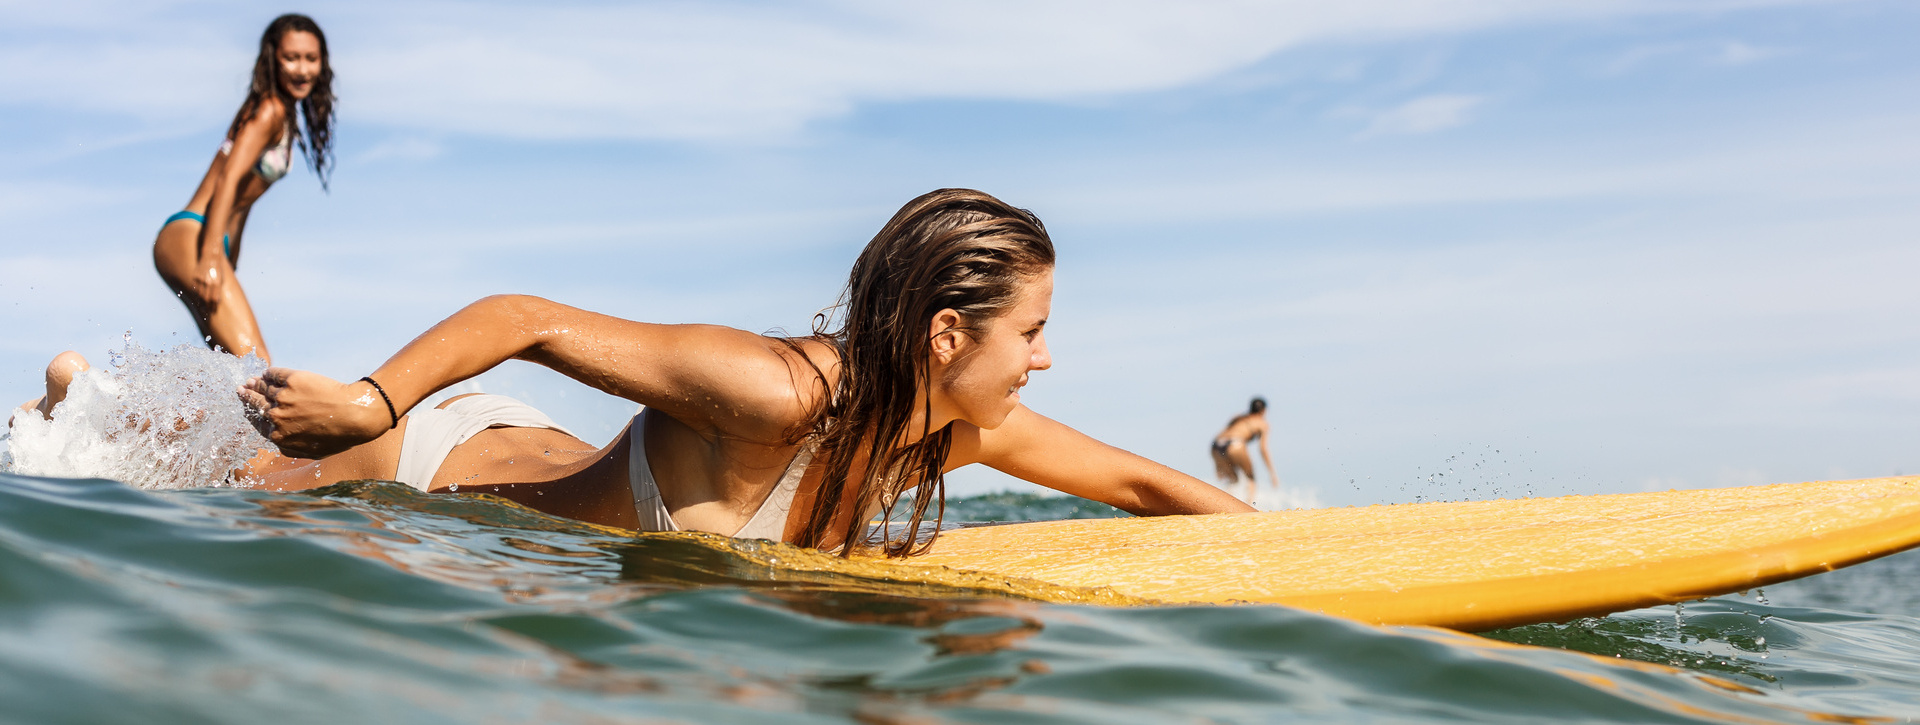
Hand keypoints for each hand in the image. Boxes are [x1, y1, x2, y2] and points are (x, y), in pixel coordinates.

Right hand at [191, 256, 227, 310]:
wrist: (211, 254)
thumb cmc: (218, 268)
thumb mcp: (220, 278)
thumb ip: (218, 288)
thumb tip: (217, 300)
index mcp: (217, 282)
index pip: (214, 298)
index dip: (213, 306)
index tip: (213, 311)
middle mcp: (209, 281)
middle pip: (206, 297)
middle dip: (207, 306)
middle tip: (206, 313)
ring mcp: (201, 278)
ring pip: (199, 293)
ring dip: (200, 302)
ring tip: (201, 308)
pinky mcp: (195, 275)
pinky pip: (194, 287)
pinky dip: (194, 294)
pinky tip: (195, 299)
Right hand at [239, 368, 393, 458]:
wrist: (356, 415)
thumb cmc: (339, 436)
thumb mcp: (313, 452)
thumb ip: (291, 449)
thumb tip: (278, 445)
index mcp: (278, 436)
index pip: (258, 422)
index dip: (252, 414)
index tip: (248, 408)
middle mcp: (276, 417)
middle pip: (255, 404)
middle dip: (247, 396)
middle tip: (242, 389)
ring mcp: (283, 397)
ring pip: (263, 388)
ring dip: (256, 383)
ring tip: (253, 380)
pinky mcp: (293, 380)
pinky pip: (275, 374)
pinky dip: (270, 373)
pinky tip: (268, 373)